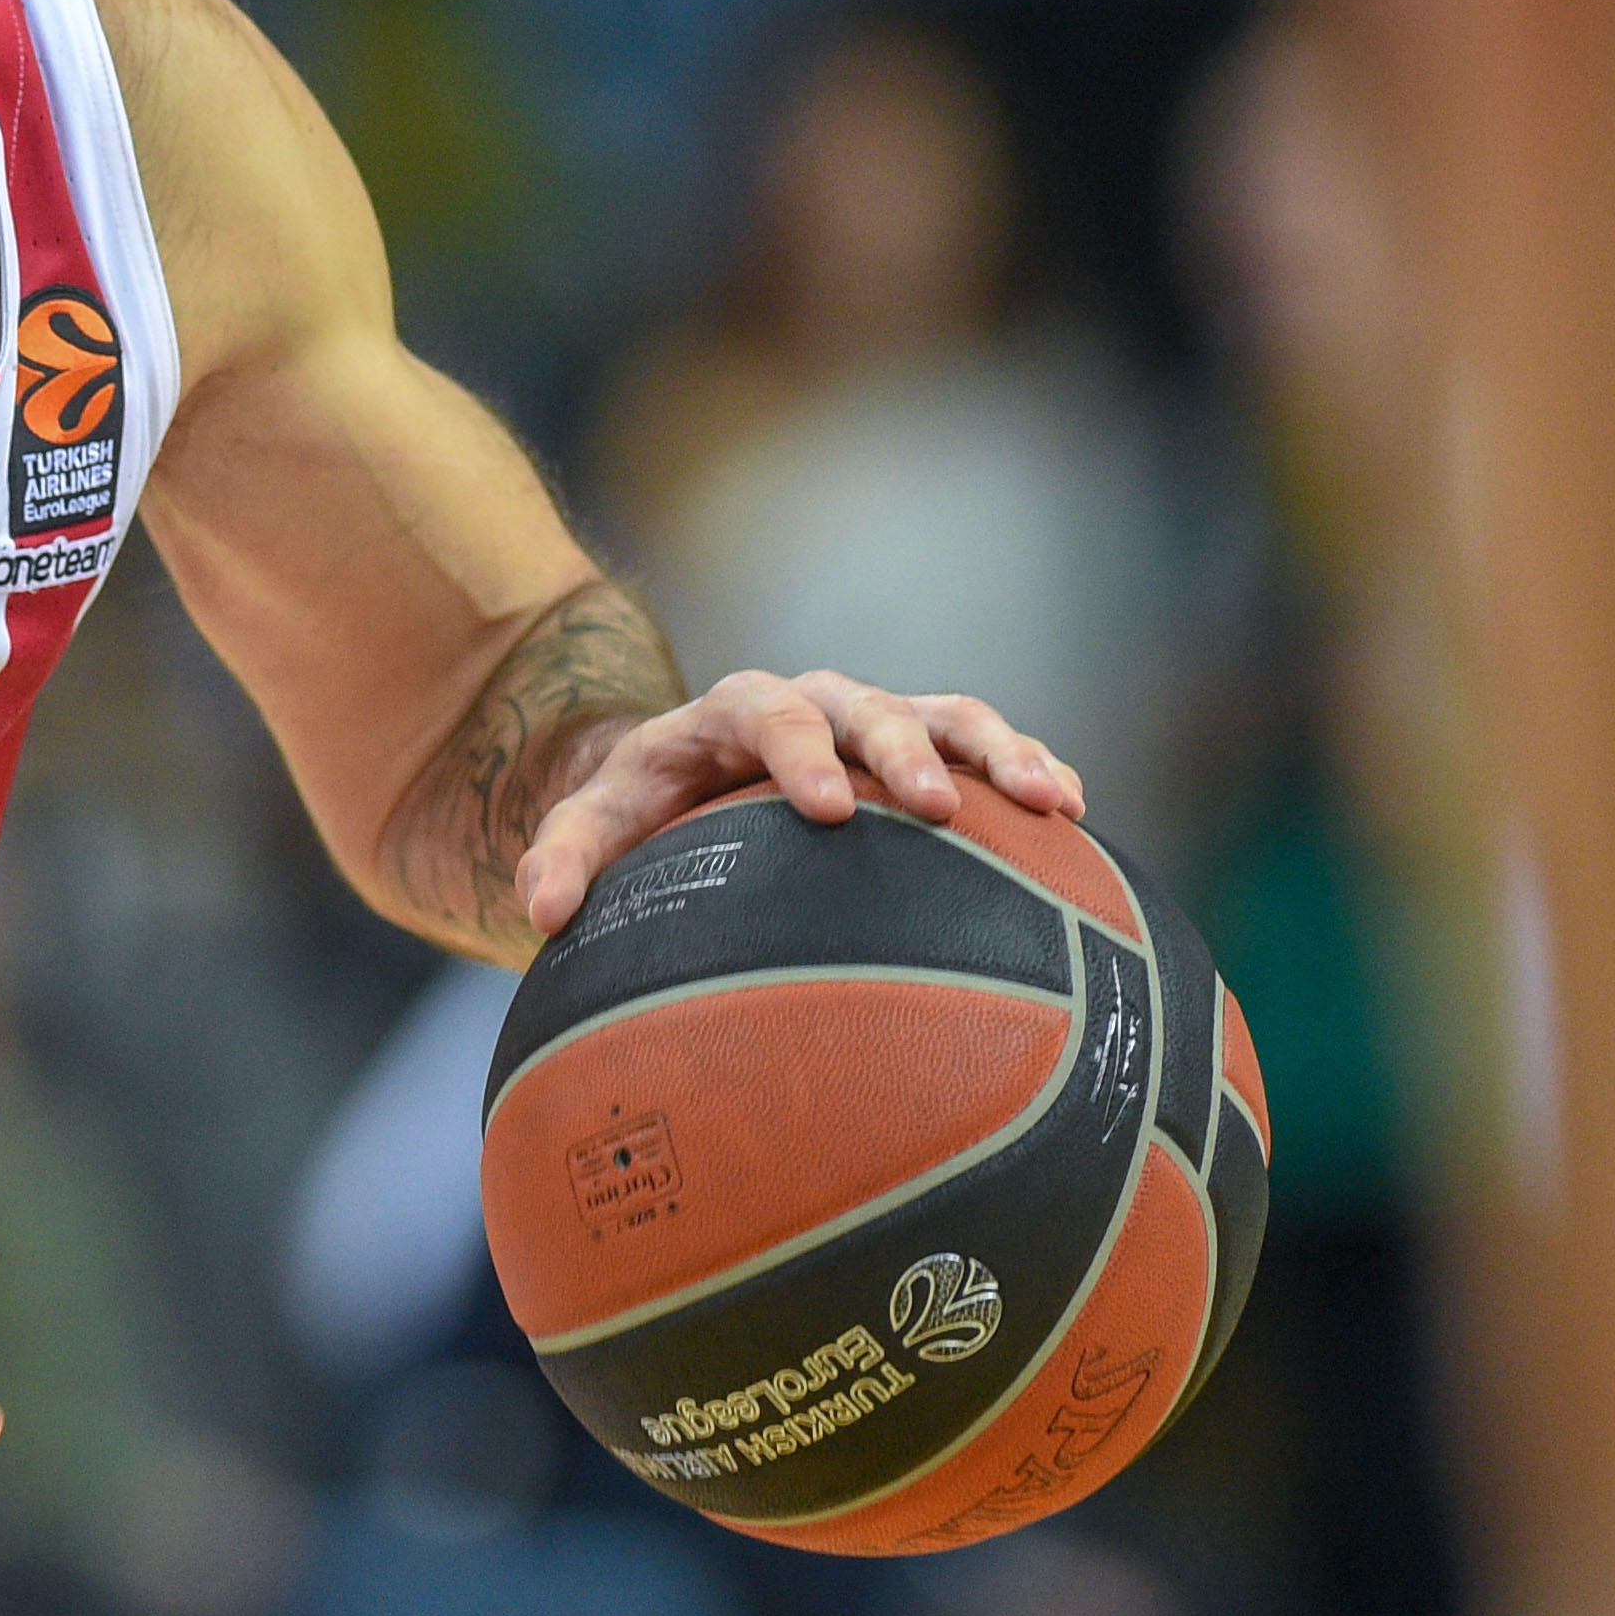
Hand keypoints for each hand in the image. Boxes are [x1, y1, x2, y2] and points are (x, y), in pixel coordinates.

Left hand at [517, 667, 1083, 937]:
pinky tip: (1073, 816)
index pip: (766, 716)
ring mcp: (876, 719)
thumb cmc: (643, 809)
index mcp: (731, 712)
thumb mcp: (596, 825)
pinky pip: (984, 743)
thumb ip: (563, 857)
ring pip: (944, 714)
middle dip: (903, 750)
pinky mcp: (924, 745)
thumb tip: (541, 912)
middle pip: (866, 707)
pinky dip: (1026, 769)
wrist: (688, 772)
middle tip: (938, 808)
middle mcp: (813, 702)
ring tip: (1053, 800)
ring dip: (998, 751)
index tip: (828, 809)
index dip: (798, 754)